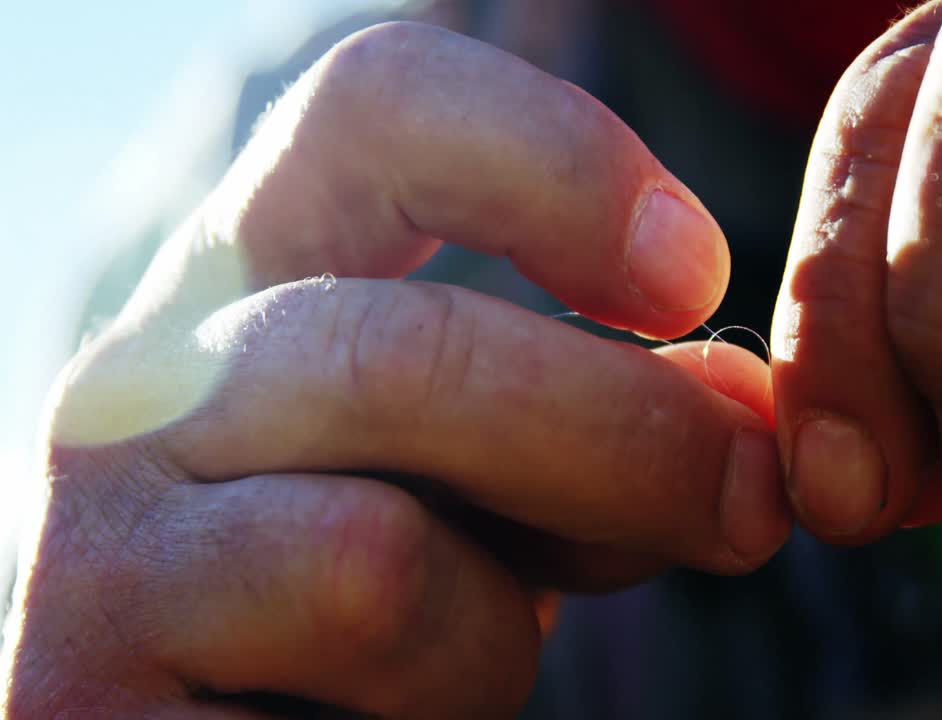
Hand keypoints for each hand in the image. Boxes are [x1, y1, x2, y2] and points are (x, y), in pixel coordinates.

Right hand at [3, 23, 789, 716]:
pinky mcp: (92, 715)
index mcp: (241, 282)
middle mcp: (140, 390)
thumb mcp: (475, 474)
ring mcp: (94, 560)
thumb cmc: (363, 589)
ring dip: (496, 639)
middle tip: (753, 501)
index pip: (375, 108)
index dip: (561, 161)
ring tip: (472, 661)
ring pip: (376, 563)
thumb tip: (743, 409)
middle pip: (406, 352)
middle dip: (627, 438)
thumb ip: (586, 428)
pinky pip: (340, 712)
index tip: (694, 272)